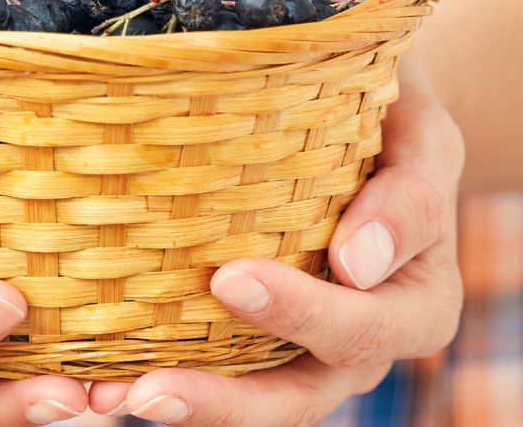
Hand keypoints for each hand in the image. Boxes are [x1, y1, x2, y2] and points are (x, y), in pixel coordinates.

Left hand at [87, 57, 464, 425]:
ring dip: (184, 405)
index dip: (301, 314)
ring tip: (109, 400)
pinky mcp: (260, 339)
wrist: (375, 126)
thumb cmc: (396, 123)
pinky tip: (100, 381)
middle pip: (300, 393)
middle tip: (147, 390)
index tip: (229, 280)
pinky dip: (162, 373)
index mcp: (416, 305)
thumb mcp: (422, 138)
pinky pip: (217, 369)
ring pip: (252, 399)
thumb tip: (356, 263)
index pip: (363, 326)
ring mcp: (308, 350)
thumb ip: (408, 194)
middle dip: (224, 400)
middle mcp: (363, 344)